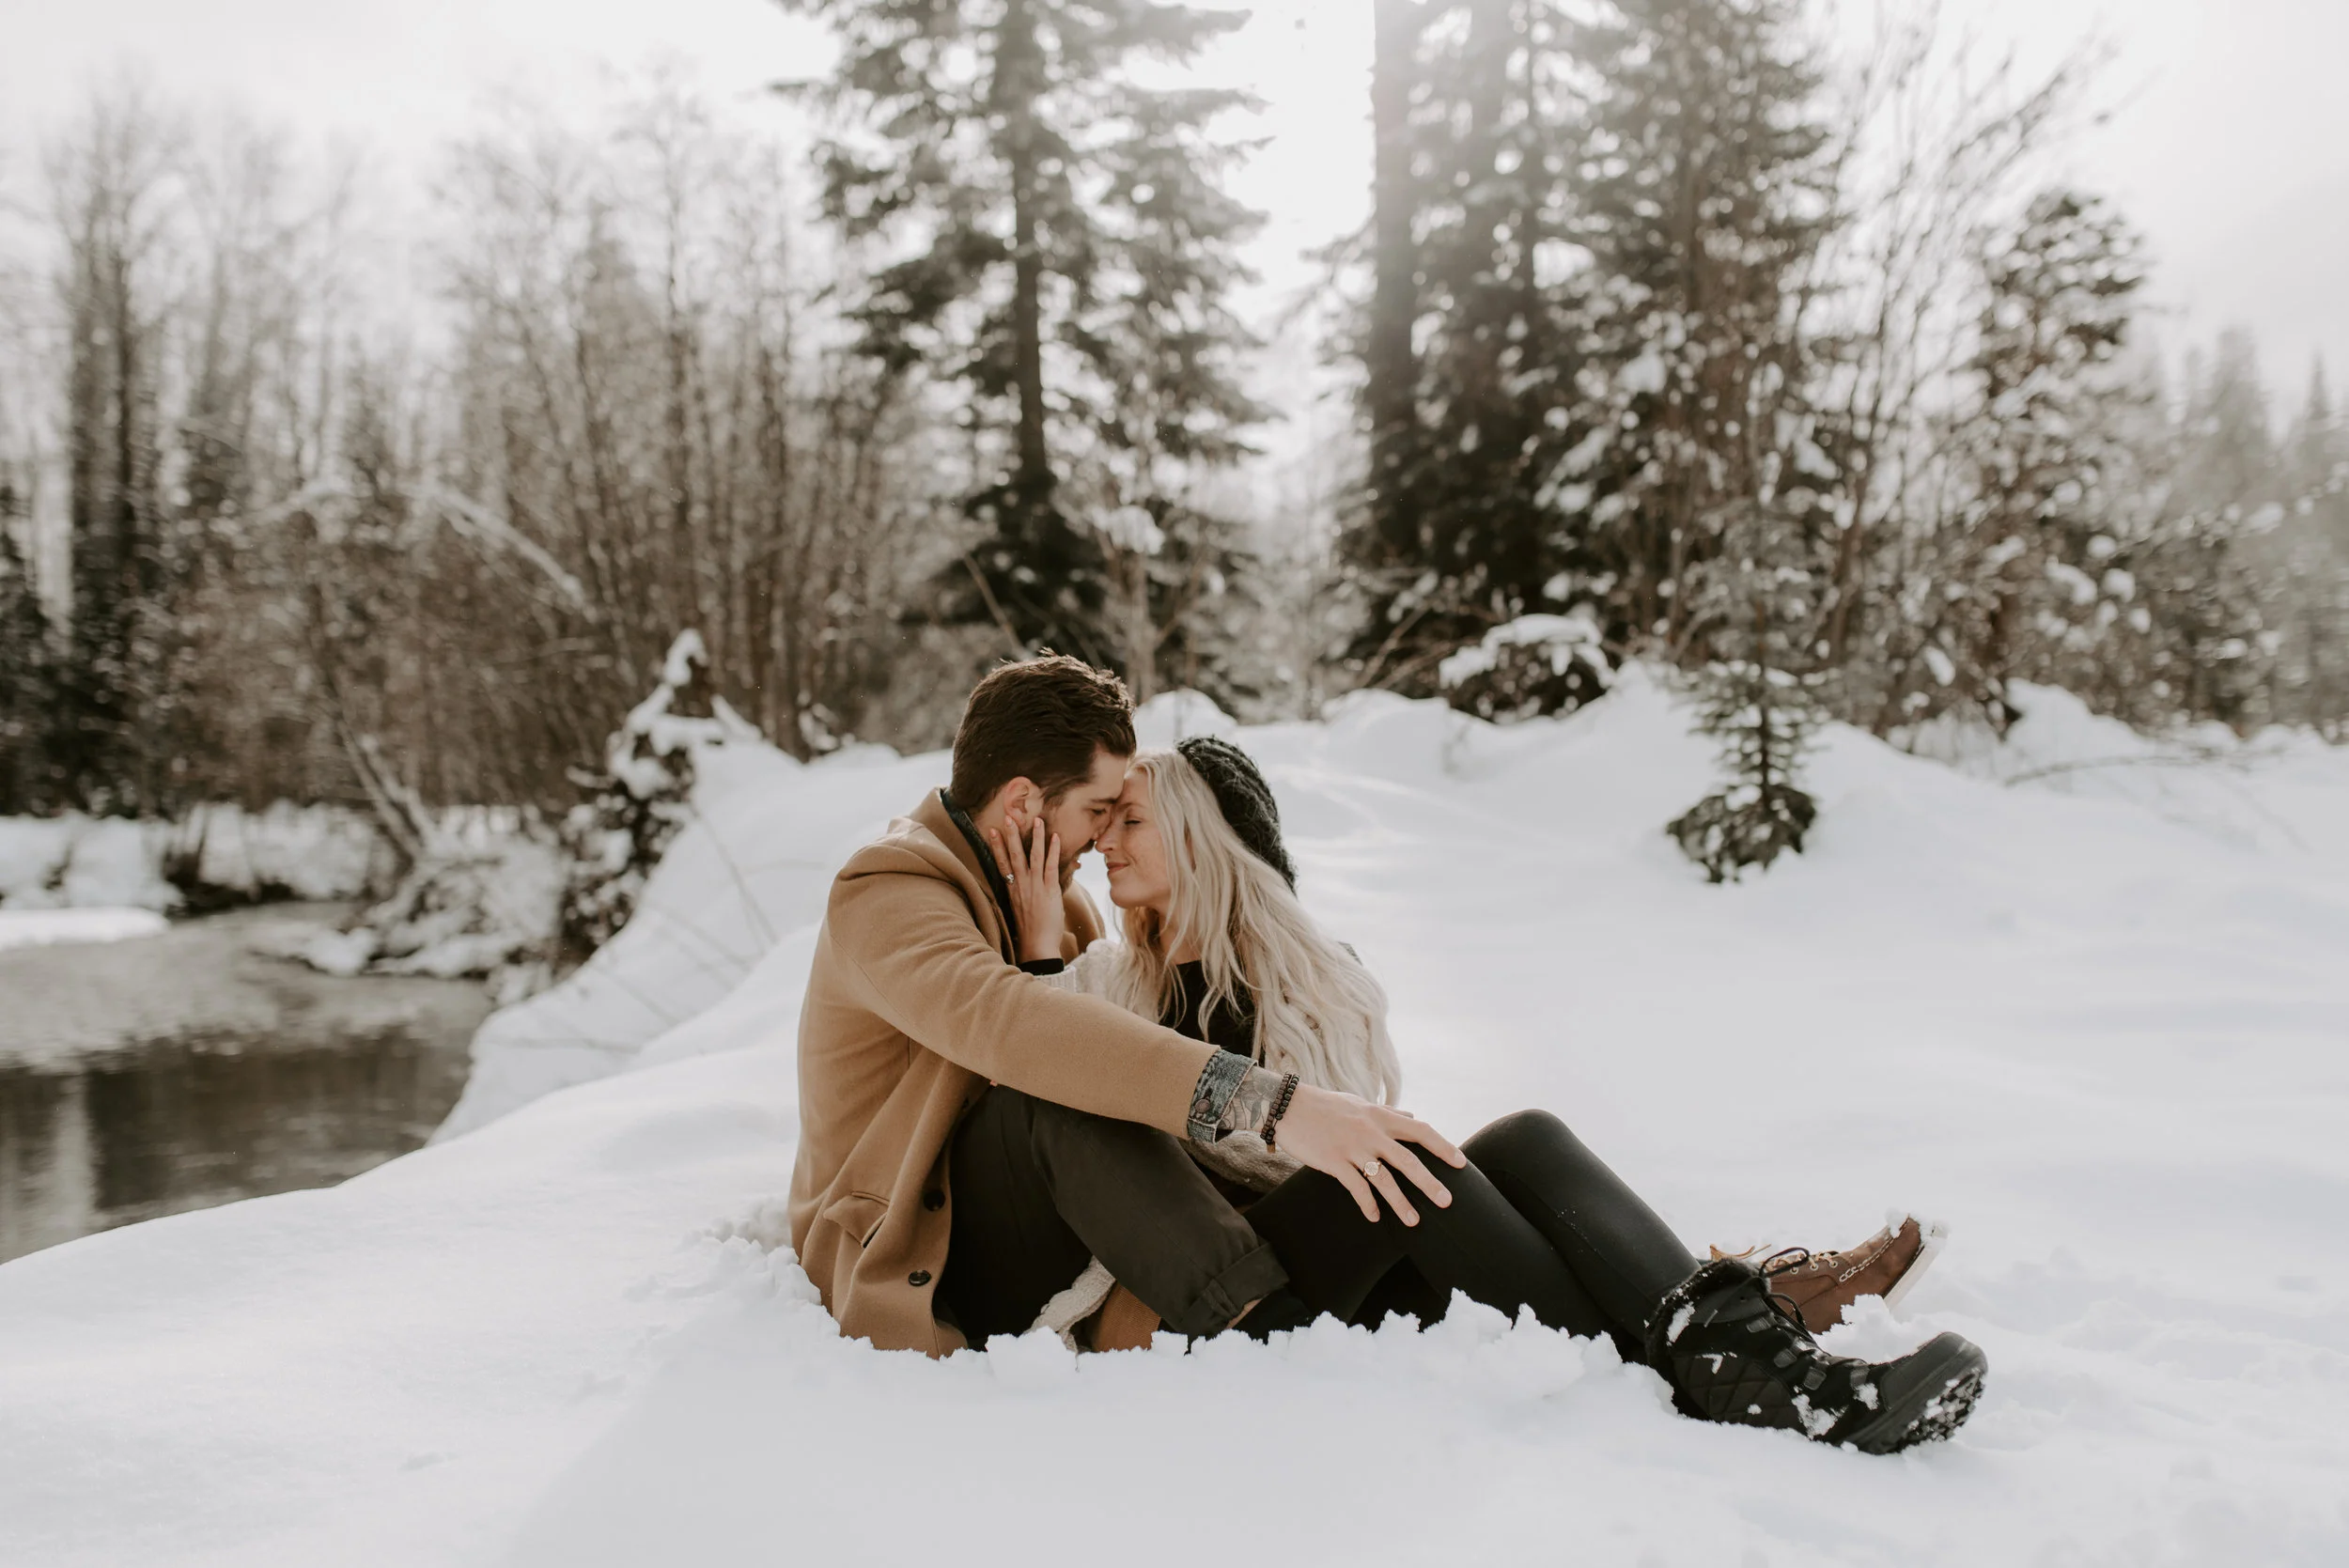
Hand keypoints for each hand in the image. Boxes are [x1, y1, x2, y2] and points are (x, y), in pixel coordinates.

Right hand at [987, 817, 1066, 962]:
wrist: (1036, 945)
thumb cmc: (1030, 930)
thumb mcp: (1020, 909)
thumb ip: (1022, 894)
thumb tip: (1024, 885)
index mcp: (1011, 889)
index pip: (1001, 863)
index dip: (996, 846)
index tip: (992, 831)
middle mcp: (1021, 885)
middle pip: (1014, 855)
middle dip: (1011, 835)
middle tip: (1008, 817)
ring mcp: (1035, 886)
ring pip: (1033, 856)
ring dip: (1035, 837)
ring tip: (1037, 820)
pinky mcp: (1049, 890)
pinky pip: (1051, 866)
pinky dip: (1053, 850)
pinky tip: (1055, 837)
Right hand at [1273, 1083, 1465, 1224]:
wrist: (1288, 1106)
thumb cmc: (1325, 1105)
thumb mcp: (1360, 1103)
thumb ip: (1387, 1112)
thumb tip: (1411, 1115)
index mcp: (1380, 1116)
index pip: (1420, 1130)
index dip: (1442, 1146)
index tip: (1461, 1163)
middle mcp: (1371, 1131)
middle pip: (1408, 1160)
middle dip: (1429, 1183)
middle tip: (1447, 1201)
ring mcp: (1352, 1147)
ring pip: (1383, 1179)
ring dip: (1400, 1203)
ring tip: (1414, 1222)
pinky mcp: (1333, 1162)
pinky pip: (1356, 1187)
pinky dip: (1367, 1204)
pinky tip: (1374, 1218)